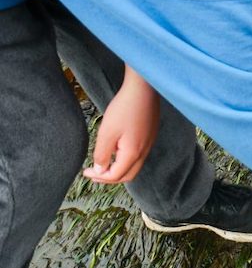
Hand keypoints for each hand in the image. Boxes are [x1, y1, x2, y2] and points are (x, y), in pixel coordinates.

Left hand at [83, 66, 159, 183]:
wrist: (143, 90)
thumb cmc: (124, 108)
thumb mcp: (107, 132)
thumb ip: (102, 154)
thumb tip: (100, 169)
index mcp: (133, 153)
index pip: (116, 175)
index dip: (100, 177)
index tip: (86, 171)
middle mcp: (144, 152)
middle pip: (128, 175)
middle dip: (110, 177)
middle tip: (94, 173)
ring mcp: (149, 144)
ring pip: (134, 166)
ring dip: (118, 169)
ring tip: (103, 163)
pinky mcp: (150, 136)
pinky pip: (138, 155)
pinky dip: (125, 160)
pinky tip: (116, 149)